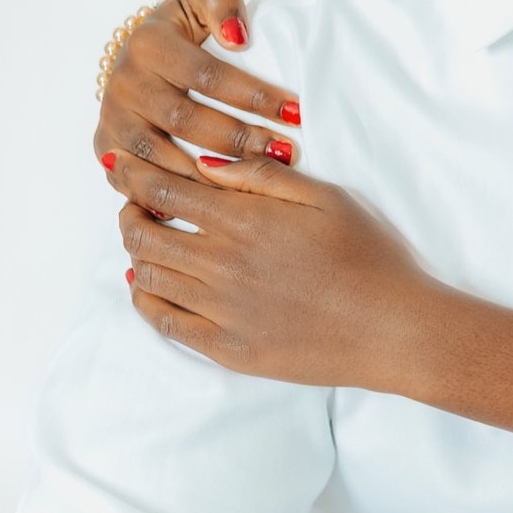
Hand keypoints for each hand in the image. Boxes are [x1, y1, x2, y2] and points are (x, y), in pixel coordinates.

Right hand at [94, 0, 299, 177]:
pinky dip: (175, 195)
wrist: (138, 50)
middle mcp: (123, 83)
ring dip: (211, 174)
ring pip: (160, 156)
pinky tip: (212, 205)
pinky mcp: (106, 146)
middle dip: (240, 139)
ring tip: (257, 182)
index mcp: (148, 44)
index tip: (296, 113)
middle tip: (285, 152)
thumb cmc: (185, 24)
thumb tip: (237, 34)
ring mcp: (112, 118)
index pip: (207, 75)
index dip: (254, 95)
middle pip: (186, 120)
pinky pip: (139, 180)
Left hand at [106, 151, 444, 391]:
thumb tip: (208, 165)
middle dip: (130, 212)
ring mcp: (219, 310)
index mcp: (245, 221)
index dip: (133, 174)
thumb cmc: (369, 257)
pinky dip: (145, 298)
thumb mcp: (328, 198)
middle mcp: (221, 264)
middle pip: (143, 233)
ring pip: (148, 275)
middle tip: (135, 206)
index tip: (120, 165)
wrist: (391, 328)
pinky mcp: (224, 347)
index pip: (163, 190)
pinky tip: (149, 286)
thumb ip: (264, 177)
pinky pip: (162, 321)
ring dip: (137, 253)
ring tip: (148, 242)